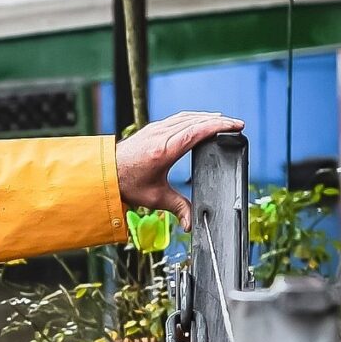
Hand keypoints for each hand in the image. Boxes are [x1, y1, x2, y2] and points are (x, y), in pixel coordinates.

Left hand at [116, 112, 245, 224]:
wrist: (104, 172)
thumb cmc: (127, 184)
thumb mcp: (155, 198)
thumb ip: (178, 208)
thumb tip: (191, 225)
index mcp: (165, 149)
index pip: (198, 131)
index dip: (219, 126)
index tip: (236, 125)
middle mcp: (161, 135)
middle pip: (196, 121)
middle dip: (219, 121)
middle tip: (236, 124)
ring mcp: (156, 129)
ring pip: (187, 117)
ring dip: (206, 117)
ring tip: (223, 121)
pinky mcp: (152, 129)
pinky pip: (178, 118)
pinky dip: (193, 118)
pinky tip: (200, 120)